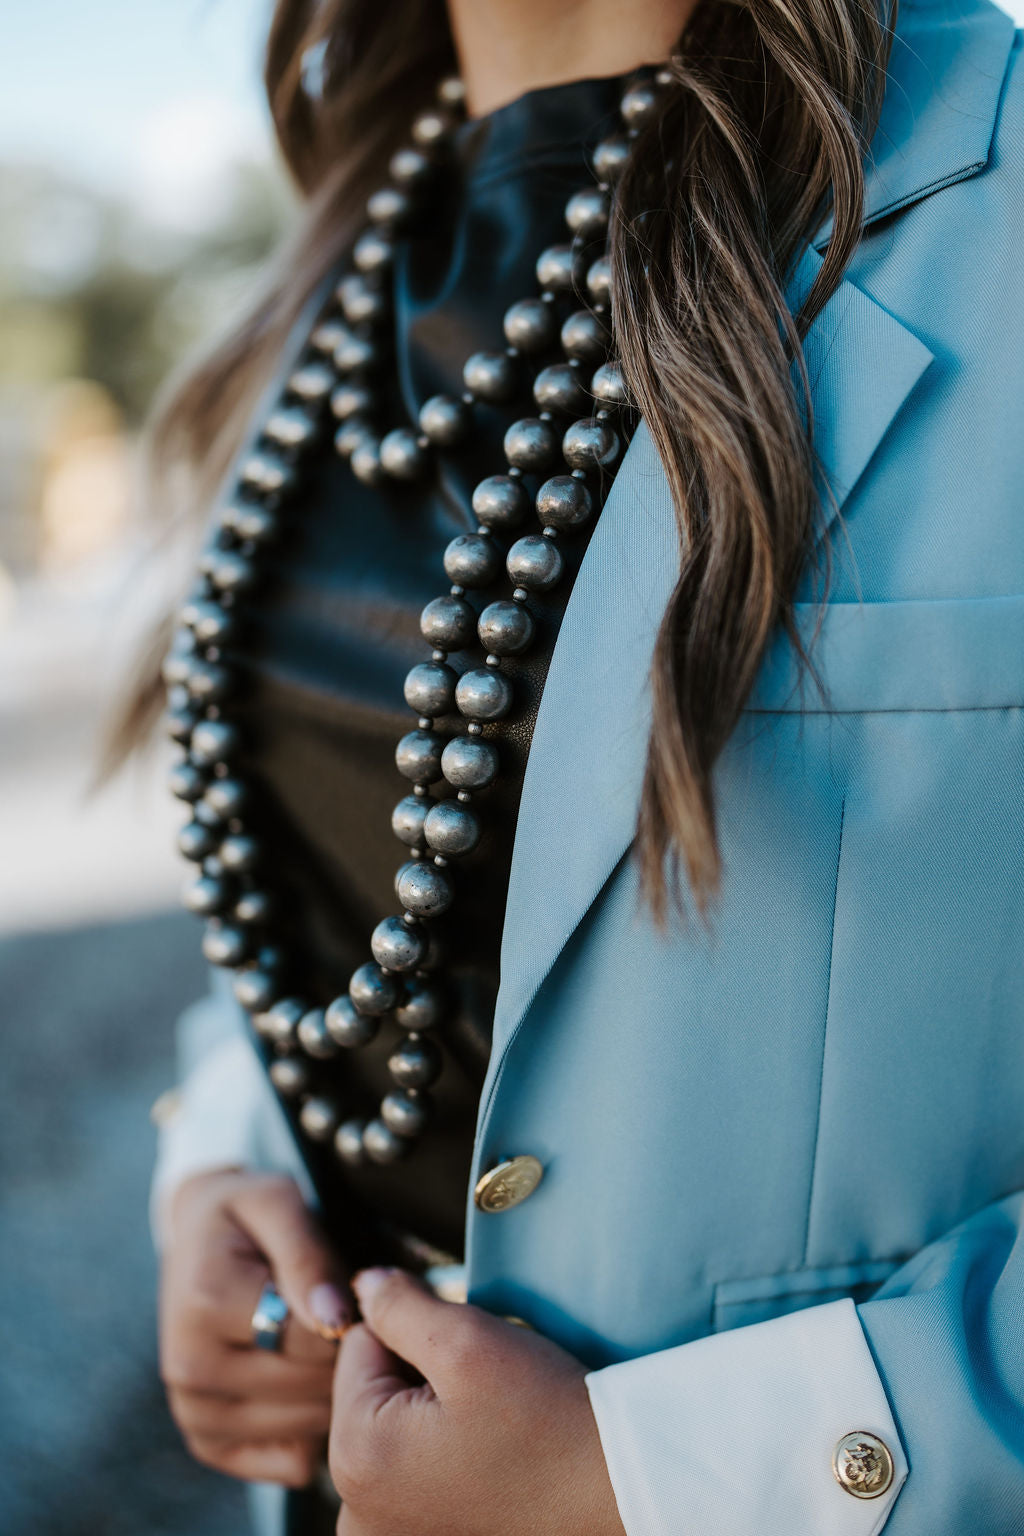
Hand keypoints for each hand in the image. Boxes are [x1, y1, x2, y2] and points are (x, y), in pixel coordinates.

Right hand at [159, 1169, 351, 1486]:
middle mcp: (190, 1368)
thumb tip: (334, 1318)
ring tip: (325, 1346)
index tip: (351, 1292)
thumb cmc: (247, 1215)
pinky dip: (313, 1431)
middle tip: (343, 1319)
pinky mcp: (206, 1441)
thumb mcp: (278, 1203)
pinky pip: (289, 1463)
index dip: (350, 1318)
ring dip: (334, 1393)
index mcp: (207, 1304)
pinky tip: (308, 1385)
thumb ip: (308, 1257)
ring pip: (308, 1429)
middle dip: (344, 1356)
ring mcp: (195, 1412)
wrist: (198, 1237)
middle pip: (312, 1388)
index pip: (315, 1341)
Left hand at [328, 1267, 625, 1535]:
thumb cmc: (547, 1420)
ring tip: (491, 1430)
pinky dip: (448, 1458)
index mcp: (357, 1459)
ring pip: (397, 1432)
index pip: (359, 1347)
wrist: (617, 1491)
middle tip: (484, 1397)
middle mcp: (359, 1513)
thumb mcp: (468, 1342)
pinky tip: (491, 1464)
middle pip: (374, 1394)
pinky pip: (417, 1474)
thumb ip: (399, 1306)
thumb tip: (363, 1286)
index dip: (414, 1333)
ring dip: (435, 1417)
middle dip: (422, 1378)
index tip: (467, 1359)